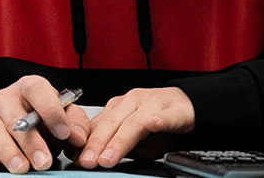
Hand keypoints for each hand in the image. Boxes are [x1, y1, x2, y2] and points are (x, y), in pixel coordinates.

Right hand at [0, 75, 89, 172]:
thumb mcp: (62, 112)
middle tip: (44, 161)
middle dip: (31, 142)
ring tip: (21, 167)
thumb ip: (74, 122)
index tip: (63, 133)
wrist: (18, 116)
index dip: (51, 111)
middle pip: (15, 117)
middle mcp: (6, 98)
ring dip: (8, 151)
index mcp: (29, 86)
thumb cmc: (40, 114)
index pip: (38, 91)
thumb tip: (78, 137)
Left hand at [77, 87, 194, 168]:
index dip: (86, 142)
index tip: (75, 158)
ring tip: (109, 157)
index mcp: (119, 107)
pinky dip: (158, 120)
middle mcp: (133, 102)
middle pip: (112, 122)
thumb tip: (88, 157)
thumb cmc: (157, 119)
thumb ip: (111, 142)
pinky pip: (165, 116)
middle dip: (97, 143)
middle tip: (87, 161)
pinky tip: (152, 124)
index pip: (98, 124)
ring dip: (120, 140)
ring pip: (134, 121)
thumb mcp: (130, 134)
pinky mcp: (174, 110)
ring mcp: (153, 104)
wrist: (187, 104)